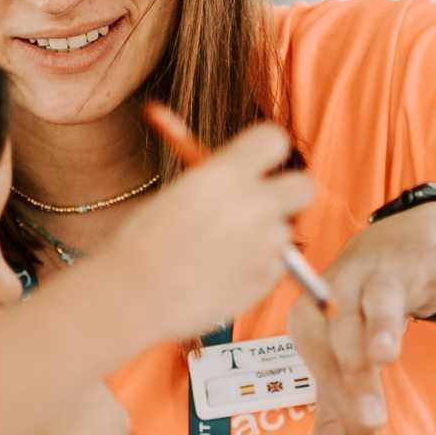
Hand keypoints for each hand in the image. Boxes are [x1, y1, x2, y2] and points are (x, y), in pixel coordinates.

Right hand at [110, 124, 315, 339]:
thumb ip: (215, 181)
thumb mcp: (176, 193)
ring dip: (263, 237)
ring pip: (285, 231)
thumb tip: (236, 171)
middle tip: (265, 203)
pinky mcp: (266, 279)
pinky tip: (220, 275)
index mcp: (225, 172)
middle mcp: (254, 203)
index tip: (254, 163)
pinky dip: (256, 268)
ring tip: (218, 253)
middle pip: (303, 185)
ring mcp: (264, 244)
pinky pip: (276, 266)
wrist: (133, 295)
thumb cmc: (142, 242)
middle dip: (288, 192)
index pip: (274, 139)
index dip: (264, 151)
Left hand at [284, 203, 435, 434]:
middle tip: (372, 417)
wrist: (396, 249)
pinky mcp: (427, 255)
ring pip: (380, 297)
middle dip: (356, 376)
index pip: (321, 362)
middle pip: (343, 334)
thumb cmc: (361, 311)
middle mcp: (342, 288)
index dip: (340, 404)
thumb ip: (339, 409)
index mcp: (313, 316)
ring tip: (386, 355)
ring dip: (381, 325)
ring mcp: (385, 268)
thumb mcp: (345, 357)